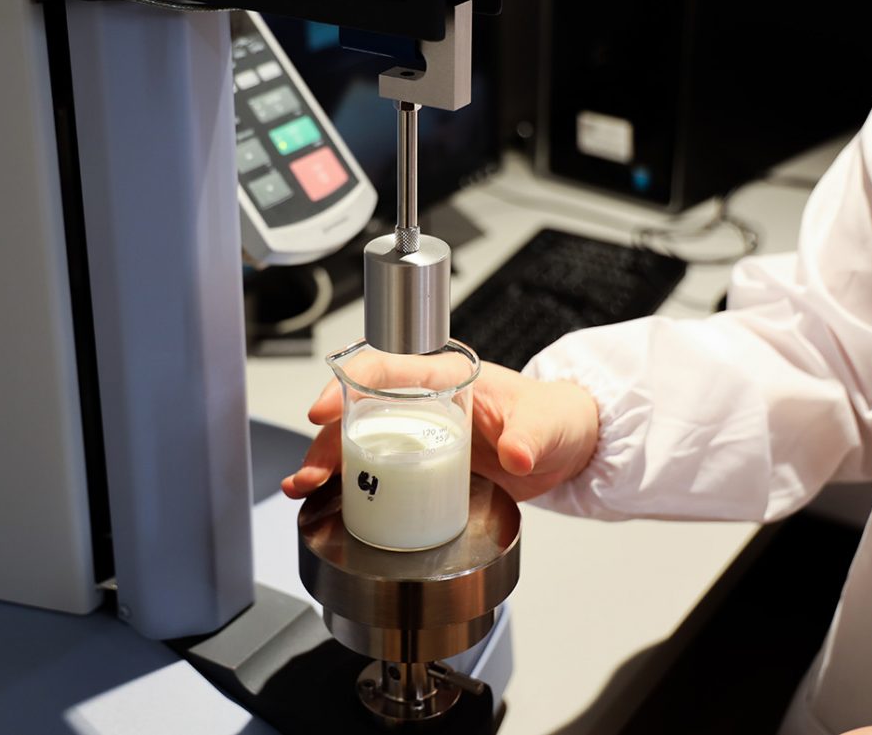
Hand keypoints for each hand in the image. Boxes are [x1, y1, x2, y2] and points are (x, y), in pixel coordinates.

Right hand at [280, 360, 598, 501]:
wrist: (567, 449)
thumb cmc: (554, 418)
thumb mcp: (547, 423)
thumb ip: (531, 436)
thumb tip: (517, 451)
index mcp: (444, 377)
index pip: (384, 369)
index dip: (349, 385)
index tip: (325, 410)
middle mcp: (422, 404)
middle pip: (360, 412)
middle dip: (327, 439)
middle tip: (312, 471)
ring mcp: (418, 437)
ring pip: (359, 443)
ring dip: (327, 463)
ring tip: (304, 488)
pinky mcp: (420, 468)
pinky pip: (376, 472)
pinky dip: (346, 485)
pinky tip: (325, 501)